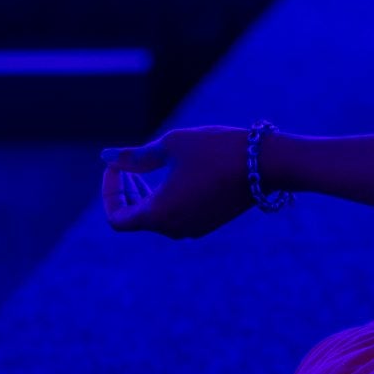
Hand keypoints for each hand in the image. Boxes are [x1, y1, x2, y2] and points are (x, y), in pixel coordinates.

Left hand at [101, 128, 252, 238]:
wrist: (267, 163)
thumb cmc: (217, 150)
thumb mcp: (171, 145)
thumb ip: (135, 156)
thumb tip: (105, 157)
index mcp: (160, 215)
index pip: (117, 218)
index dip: (109, 192)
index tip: (115, 167)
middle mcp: (175, 229)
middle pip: (135, 218)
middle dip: (126, 191)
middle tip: (128, 164)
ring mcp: (194, 228)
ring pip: (156, 217)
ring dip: (146, 193)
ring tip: (151, 165)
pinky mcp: (209, 221)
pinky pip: (177, 215)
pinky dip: (166, 197)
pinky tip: (175, 172)